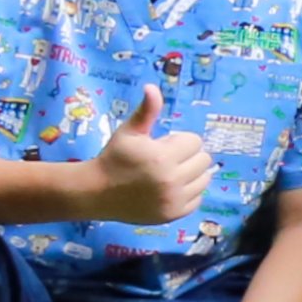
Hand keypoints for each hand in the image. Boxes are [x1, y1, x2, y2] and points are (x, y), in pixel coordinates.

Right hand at [88, 84, 213, 226]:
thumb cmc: (114, 158)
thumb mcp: (129, 132)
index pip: (195, 142)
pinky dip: (189, 192)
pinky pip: (198, 199)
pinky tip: (170, 188)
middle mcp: (172, 180)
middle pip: (204, 160)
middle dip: (188, 156)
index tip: (163, 145)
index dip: (180, 140)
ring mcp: (174, 200)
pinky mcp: (174, 215)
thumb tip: (152, 87)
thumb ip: (146, 111)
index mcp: (163, 157)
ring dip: (192, 174)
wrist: (96, 191)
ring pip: (205, 180)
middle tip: (168, 159)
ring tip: (170, 173)